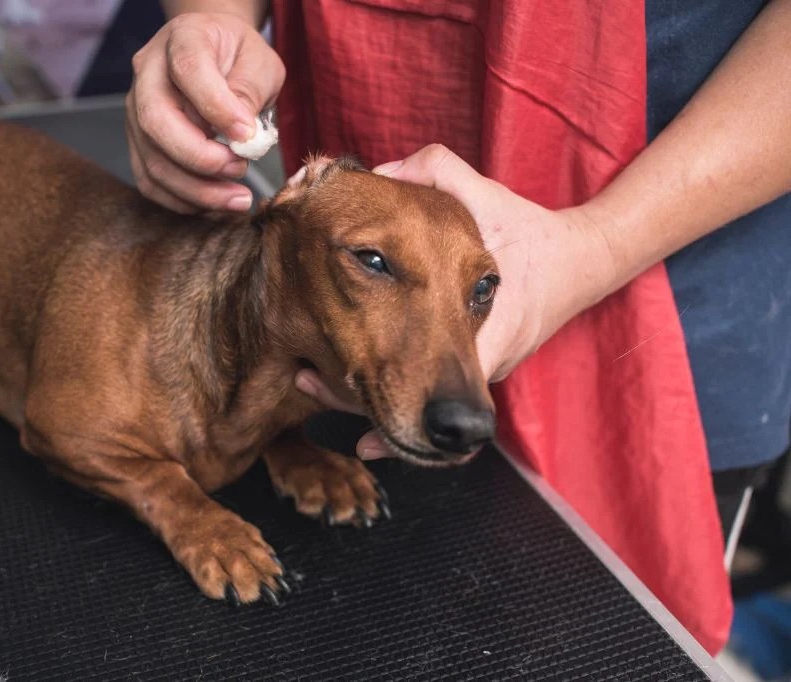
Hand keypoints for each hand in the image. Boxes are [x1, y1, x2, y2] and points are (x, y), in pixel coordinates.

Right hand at [125, 12, 285, 212]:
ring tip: (238, 199)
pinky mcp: (139, 143)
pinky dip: (183, 201)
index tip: (247, 135)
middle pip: (156, 121)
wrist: (215, 58)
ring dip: (197, 190)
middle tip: (240, 170)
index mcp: (182, 38)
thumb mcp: (259, 62)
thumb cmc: (239, 58)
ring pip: (152, 160)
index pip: (188, 70)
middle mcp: (148, 73)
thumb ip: (250, 91)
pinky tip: (215, 205)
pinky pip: (151, 182)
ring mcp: (136, 110)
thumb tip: (242, 135)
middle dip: (201, 158)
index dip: (217, 107)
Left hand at [297, 144, 616, 457]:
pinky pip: (429, 384)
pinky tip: (349, 375)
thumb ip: (438, 174)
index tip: (334, 380)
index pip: (432, 383)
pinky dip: (391, 385)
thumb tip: (382, 169)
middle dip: (360, 400)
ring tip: (314, 376)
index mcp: (490, 332)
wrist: (583, 260)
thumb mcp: (487, 198)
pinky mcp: (477, 364)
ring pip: (419, 397)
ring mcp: (482, 368)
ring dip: (369, 395)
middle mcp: (485, 362)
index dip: (381, 394)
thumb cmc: (531, 231)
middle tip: (308, 379)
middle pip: (417, 401)